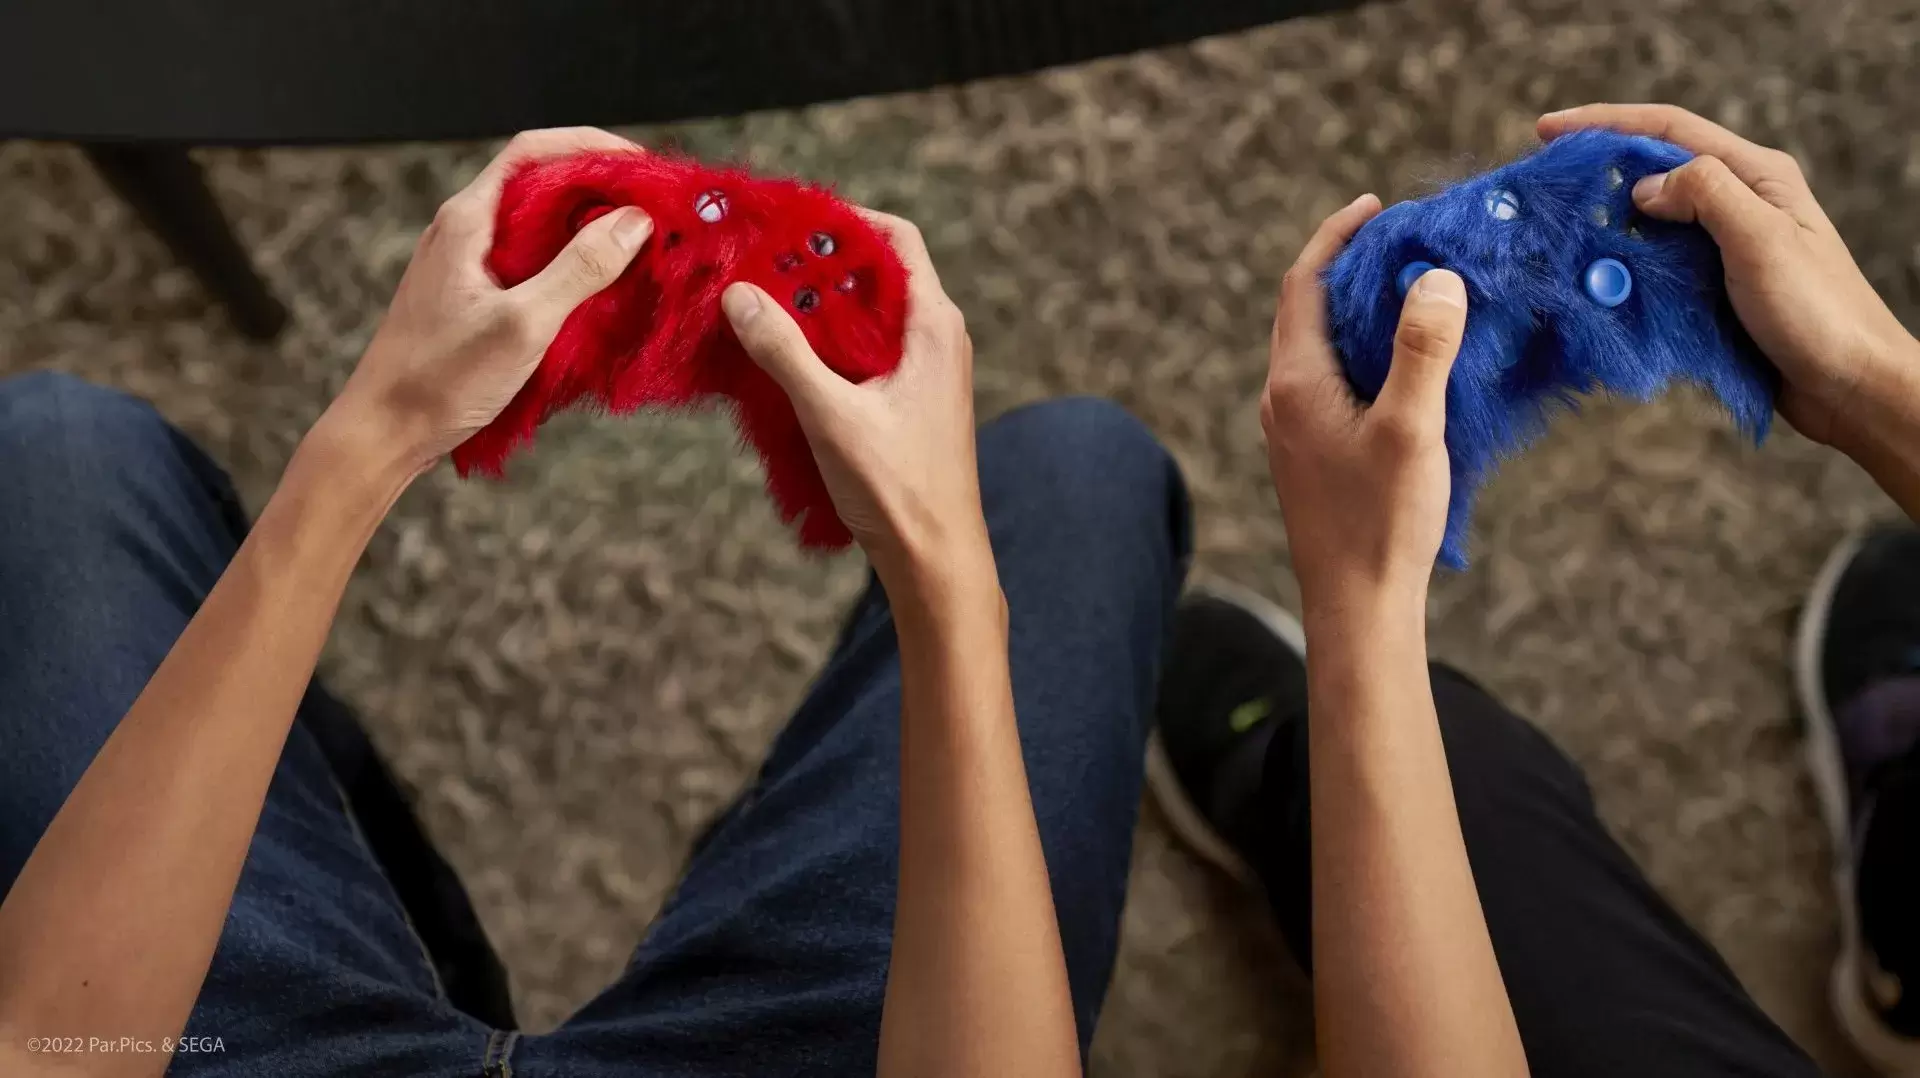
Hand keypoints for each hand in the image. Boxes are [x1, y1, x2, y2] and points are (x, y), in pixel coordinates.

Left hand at [322, 127, 654, 477]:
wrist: (382, 432)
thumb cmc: (440, 379)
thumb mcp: (523, 324)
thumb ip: (580, 269)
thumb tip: (634, 221)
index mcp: (468, 220)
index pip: (534, 151)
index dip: (592, 148)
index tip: (643, 169)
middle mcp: (464, 230)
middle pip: (540, 184)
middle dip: (599, 189)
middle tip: (654, 211)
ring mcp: (466, 263)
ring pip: (537, 225)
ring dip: (587, 229)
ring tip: (638, 247)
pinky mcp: (472, 295)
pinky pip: (529, 262)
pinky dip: (568, 263)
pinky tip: (599, 289)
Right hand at [720, 211, 991, 598]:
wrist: (936, 558)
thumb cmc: (898, 487)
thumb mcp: (831, 414)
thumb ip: (785, 352)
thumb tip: (739, 295)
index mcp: (933, 325)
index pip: (896, 239)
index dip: (844, 221)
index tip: (788, 221)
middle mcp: (937, 337)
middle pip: (877, 273)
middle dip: (819, 263)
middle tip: (759, 262)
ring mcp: (926, 369)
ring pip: (869, 314)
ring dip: (820, 305)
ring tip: (762, 302)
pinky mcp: (911, 398)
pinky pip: (867, 349)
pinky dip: (830, 341)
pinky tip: (786, 355)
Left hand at [1263, 194, 1467, 617]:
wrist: (1356, 608)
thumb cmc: (1381, 523)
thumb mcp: (1413, 430)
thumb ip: (1423, 350)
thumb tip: (1434, 278)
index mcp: (1294, 383)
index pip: (1304, 283)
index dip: (1338, 237)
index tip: (1379, 207)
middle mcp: (1282, 399)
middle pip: (1308, 310)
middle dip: (1353, 268)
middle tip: (1408, 240)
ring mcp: (1294, 429)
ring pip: (1323, 347)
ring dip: (1361, 312)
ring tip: (1416, 288)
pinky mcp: (1314, 454)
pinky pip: (1335, 381)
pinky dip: (1367, 352)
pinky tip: (1411, 360)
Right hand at [1539, 104, 1919, 449]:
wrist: (1849, 385)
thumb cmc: (1817, 311)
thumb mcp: (1762, 240)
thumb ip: (1706, 195)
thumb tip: (1643, 187)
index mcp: (1755, 175)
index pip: (1669, 130)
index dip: (1605, 124)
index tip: (1547, 131)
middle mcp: (1737, 202)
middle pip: (1653, 171)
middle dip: (1596, 172)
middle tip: (1542, 186)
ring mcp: (1722, 247)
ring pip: (1648, 222)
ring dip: (1602, 225)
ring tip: (1555, 233)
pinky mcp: (1710, 289)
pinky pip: (1653, 266)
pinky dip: (1618, 267)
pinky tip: (1589, 278)